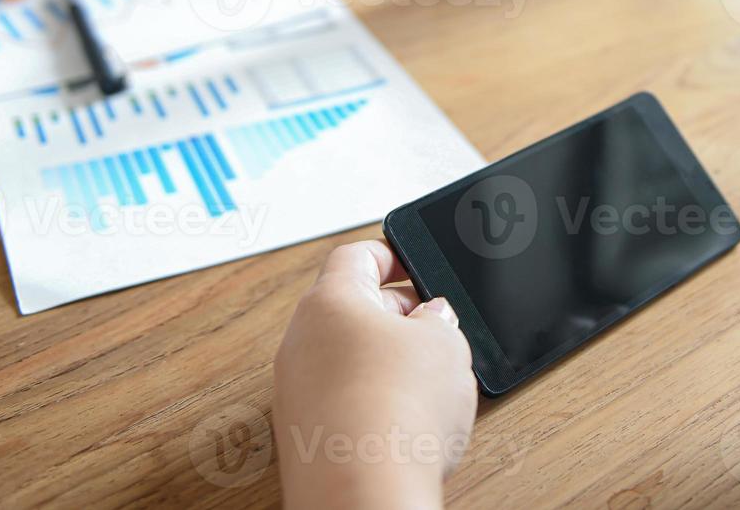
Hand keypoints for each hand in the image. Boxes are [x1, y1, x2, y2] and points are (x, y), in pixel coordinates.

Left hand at [273, 240, 476, 508]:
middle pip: (348, 307)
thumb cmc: (398, 413)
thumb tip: (431, 317)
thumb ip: (438, 319)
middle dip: (394, 313)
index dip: (392, 254)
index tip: (414, 263)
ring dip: (382, 359)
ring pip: (342, 356)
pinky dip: (369, 399)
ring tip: (427, 380)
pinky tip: (403, 420)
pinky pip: (337, 399)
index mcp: (330, 301)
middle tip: (434, 326)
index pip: (356, 256)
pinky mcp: (300, 435)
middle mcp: (300, 341)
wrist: (363, 496)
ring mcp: (294, 390)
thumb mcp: (445, 343)